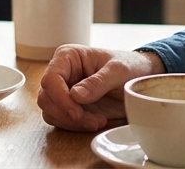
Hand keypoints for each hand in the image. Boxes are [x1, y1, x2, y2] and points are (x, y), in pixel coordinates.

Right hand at [37, 45, 164, 131]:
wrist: (138, 79)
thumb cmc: (129, 67)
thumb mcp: (118, 71)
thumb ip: (98, 82)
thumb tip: (75, 95)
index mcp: (68, 57)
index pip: (50, 79)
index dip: (60, 98)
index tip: (77, 113)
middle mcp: (61, 73)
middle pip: (46, 98)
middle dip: (67, 114)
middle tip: (93, 121)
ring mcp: (63, 91)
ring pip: (50, 112)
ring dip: (72, 123)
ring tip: (98, 121)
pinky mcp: (68, 106)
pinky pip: (61, 121)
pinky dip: (75, 126)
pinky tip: (94, 122)